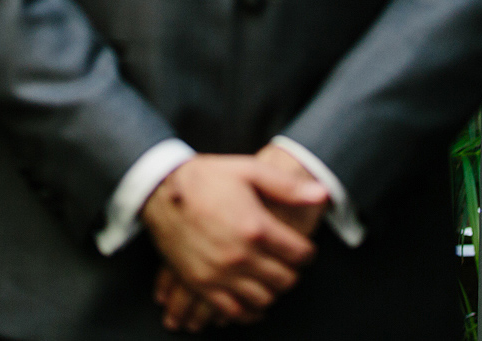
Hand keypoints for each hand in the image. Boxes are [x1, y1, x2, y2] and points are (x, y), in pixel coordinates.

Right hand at [140, 153, 325, 325]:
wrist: (160, 189)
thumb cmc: (205, 177)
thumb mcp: (248, 171)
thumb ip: (287, 186)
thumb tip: (322, 194)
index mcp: (256, 228)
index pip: (299, 254)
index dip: (307, 252)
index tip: (303, 249)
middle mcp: (240, 256)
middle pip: (284, 280)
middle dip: (292, 273)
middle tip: (288, 264)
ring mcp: (219, 273)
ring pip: (263, 299)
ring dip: (272, 291)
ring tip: (270, 278)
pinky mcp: (201, 284)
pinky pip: (232, 311)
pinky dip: (247, 311)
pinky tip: (252, 301)